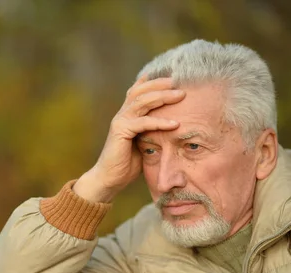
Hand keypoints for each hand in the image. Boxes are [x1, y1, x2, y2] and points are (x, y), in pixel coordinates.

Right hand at [73, 76, 184, 201]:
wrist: (110, 178)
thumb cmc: (128, 164)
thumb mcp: (144, 143)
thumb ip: (153, 131)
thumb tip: (174, 125)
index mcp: (127, 114)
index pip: (139, 91)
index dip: (154, 81)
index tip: (173, 76)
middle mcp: (122, 114)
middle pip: (142, 90)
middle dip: (161, 84)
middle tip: (180, 82)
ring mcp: (120, 121)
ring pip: (142, 101)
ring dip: (163, 96)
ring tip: (180, 95)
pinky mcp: (121, 131)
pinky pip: (143, 122)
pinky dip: (159, 122)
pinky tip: (175, 124)